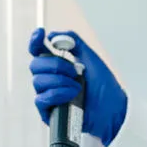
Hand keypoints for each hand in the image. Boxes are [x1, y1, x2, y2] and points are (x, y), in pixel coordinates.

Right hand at [27, 28, 127, 144]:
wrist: (112, 110)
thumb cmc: (104, 88)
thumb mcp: (91, 59)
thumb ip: (75, 42)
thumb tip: (54, 35)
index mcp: (58, 65)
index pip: (38, 51)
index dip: (35, 41)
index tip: (41, 34)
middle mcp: (50, 79)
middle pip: (35, 65)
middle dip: (55, 65)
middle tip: (74, 70)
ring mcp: (48, 95)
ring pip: (37, 81)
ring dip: (60, 81)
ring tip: (77, 86)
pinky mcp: (48, 112)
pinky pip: (41, 99)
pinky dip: (58, 94)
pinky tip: (72, 95)